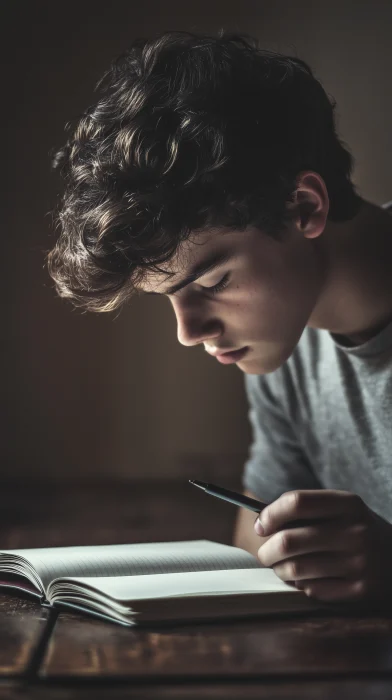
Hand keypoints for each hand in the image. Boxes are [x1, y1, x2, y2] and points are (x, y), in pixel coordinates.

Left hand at [254, 489, 391, 604]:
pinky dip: (302, 586)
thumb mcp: (343, 511)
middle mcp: (356, 532)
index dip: (271, 514)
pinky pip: (312, 590)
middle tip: (265, 553)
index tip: (261, 525)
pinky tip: (309, 580)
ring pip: (295, 569)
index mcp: (349, 504)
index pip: (297, 502)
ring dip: (280, 570)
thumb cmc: (357, 532)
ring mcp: (359, 563)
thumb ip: (307, 511)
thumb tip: (262, 523)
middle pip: (288, 540)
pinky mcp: (360, 591)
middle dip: (266, 550)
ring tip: (283, 567)